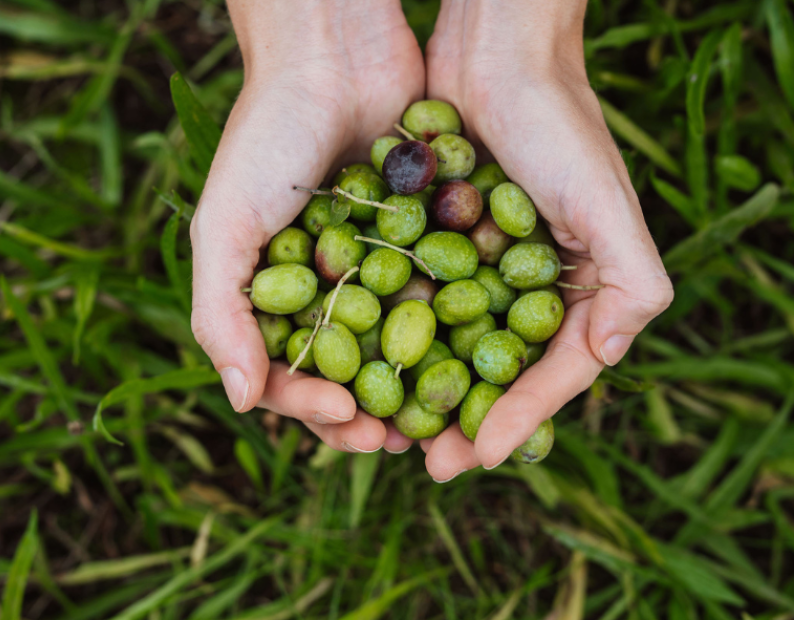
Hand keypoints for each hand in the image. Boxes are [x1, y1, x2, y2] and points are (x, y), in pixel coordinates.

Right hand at [190, 0, 420, 453]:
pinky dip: (451, 333)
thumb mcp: (223, 225)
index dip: (314, 409)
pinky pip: (439, 299)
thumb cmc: (266, 139)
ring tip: (436, 420)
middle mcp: (328, 290)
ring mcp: (378, 269)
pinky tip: (472, 360)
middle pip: (349, 374)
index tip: (347, 420)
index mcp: (275, 297)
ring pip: (398, 350)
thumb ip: (221, 315)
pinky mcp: (425, 242)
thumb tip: (241, 403)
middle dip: (369, 414)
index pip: (290, 375)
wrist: (333, 57)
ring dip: (415, 389)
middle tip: (398, 440)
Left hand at [421, 0, 673, 479]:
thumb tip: (610, 361)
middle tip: (428, 462)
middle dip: (462, 421)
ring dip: (420, 393)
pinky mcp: (430, 242)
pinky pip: (411, 302)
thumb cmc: (557, 124)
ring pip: (446, 349)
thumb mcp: (608, 206)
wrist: (494, 52)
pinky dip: (390, 339)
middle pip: (492, 373)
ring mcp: (475, 267)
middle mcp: (524, 287)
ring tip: (389, 433)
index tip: (480, 456)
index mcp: (574, 291)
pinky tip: (363, 369)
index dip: (518, 419)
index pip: (548, 375)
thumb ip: (631, 286)